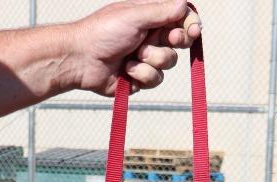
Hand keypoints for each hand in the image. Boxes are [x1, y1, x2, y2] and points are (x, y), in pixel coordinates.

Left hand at [69, 0, 201, 95]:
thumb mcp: (134, 16)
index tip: (194, 29)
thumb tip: (185, 5)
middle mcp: (150, 35)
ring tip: (132, 56)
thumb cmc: (103, 32)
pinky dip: (141, 75)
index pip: (179, 18)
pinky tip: (126, 70)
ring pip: (168, 62)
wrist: (82, 60)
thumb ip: (161, 12)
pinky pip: (156, 79)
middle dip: (173, 42)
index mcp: (150, 16)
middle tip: (168, 39)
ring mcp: (147, 57)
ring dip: (151, 60)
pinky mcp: (141, 77)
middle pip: (179, 41)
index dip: (189, 24)